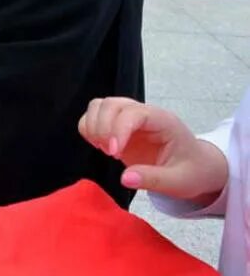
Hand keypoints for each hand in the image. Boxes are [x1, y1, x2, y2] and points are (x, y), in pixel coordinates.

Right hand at [78, 97, 228, 200]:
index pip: (132, 113)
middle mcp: (144, 113)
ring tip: (104, 149)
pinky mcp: (118, 125)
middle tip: (110, 154)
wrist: (198, 167)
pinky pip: (94, 116)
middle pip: (110, 104)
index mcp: (163, 121)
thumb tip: (124, 178)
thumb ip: (153, 180)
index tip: (114, 154)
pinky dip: (89, 128)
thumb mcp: (179, 182)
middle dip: (102, 128)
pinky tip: (100, 146)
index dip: (117, 130)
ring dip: (93, 126)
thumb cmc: (193, 172)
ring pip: (99, 106)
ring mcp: (130, 117)